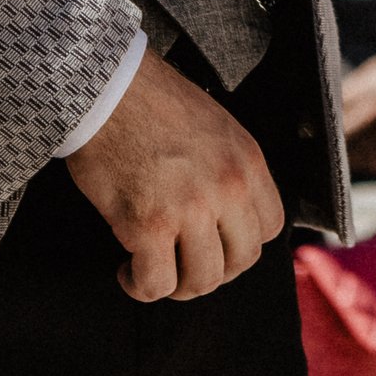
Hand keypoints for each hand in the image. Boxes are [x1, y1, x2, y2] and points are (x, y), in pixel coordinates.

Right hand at [66, 51, 286, 301]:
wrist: (106, 89)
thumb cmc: (151, 103)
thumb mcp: (217, 128)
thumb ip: (230, 169)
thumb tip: (228, 214)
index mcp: (247, 162)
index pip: (269, 228)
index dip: (241, 244)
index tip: (217, 244)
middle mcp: (227, 188)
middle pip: (241, 261)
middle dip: (213, 272)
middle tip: (184, 266)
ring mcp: (190, 209)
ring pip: (202, 280)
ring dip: (178, 286)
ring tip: (154, 270)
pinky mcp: (148, 225)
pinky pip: (156, 283)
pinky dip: (140, 287)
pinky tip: (127, 271)